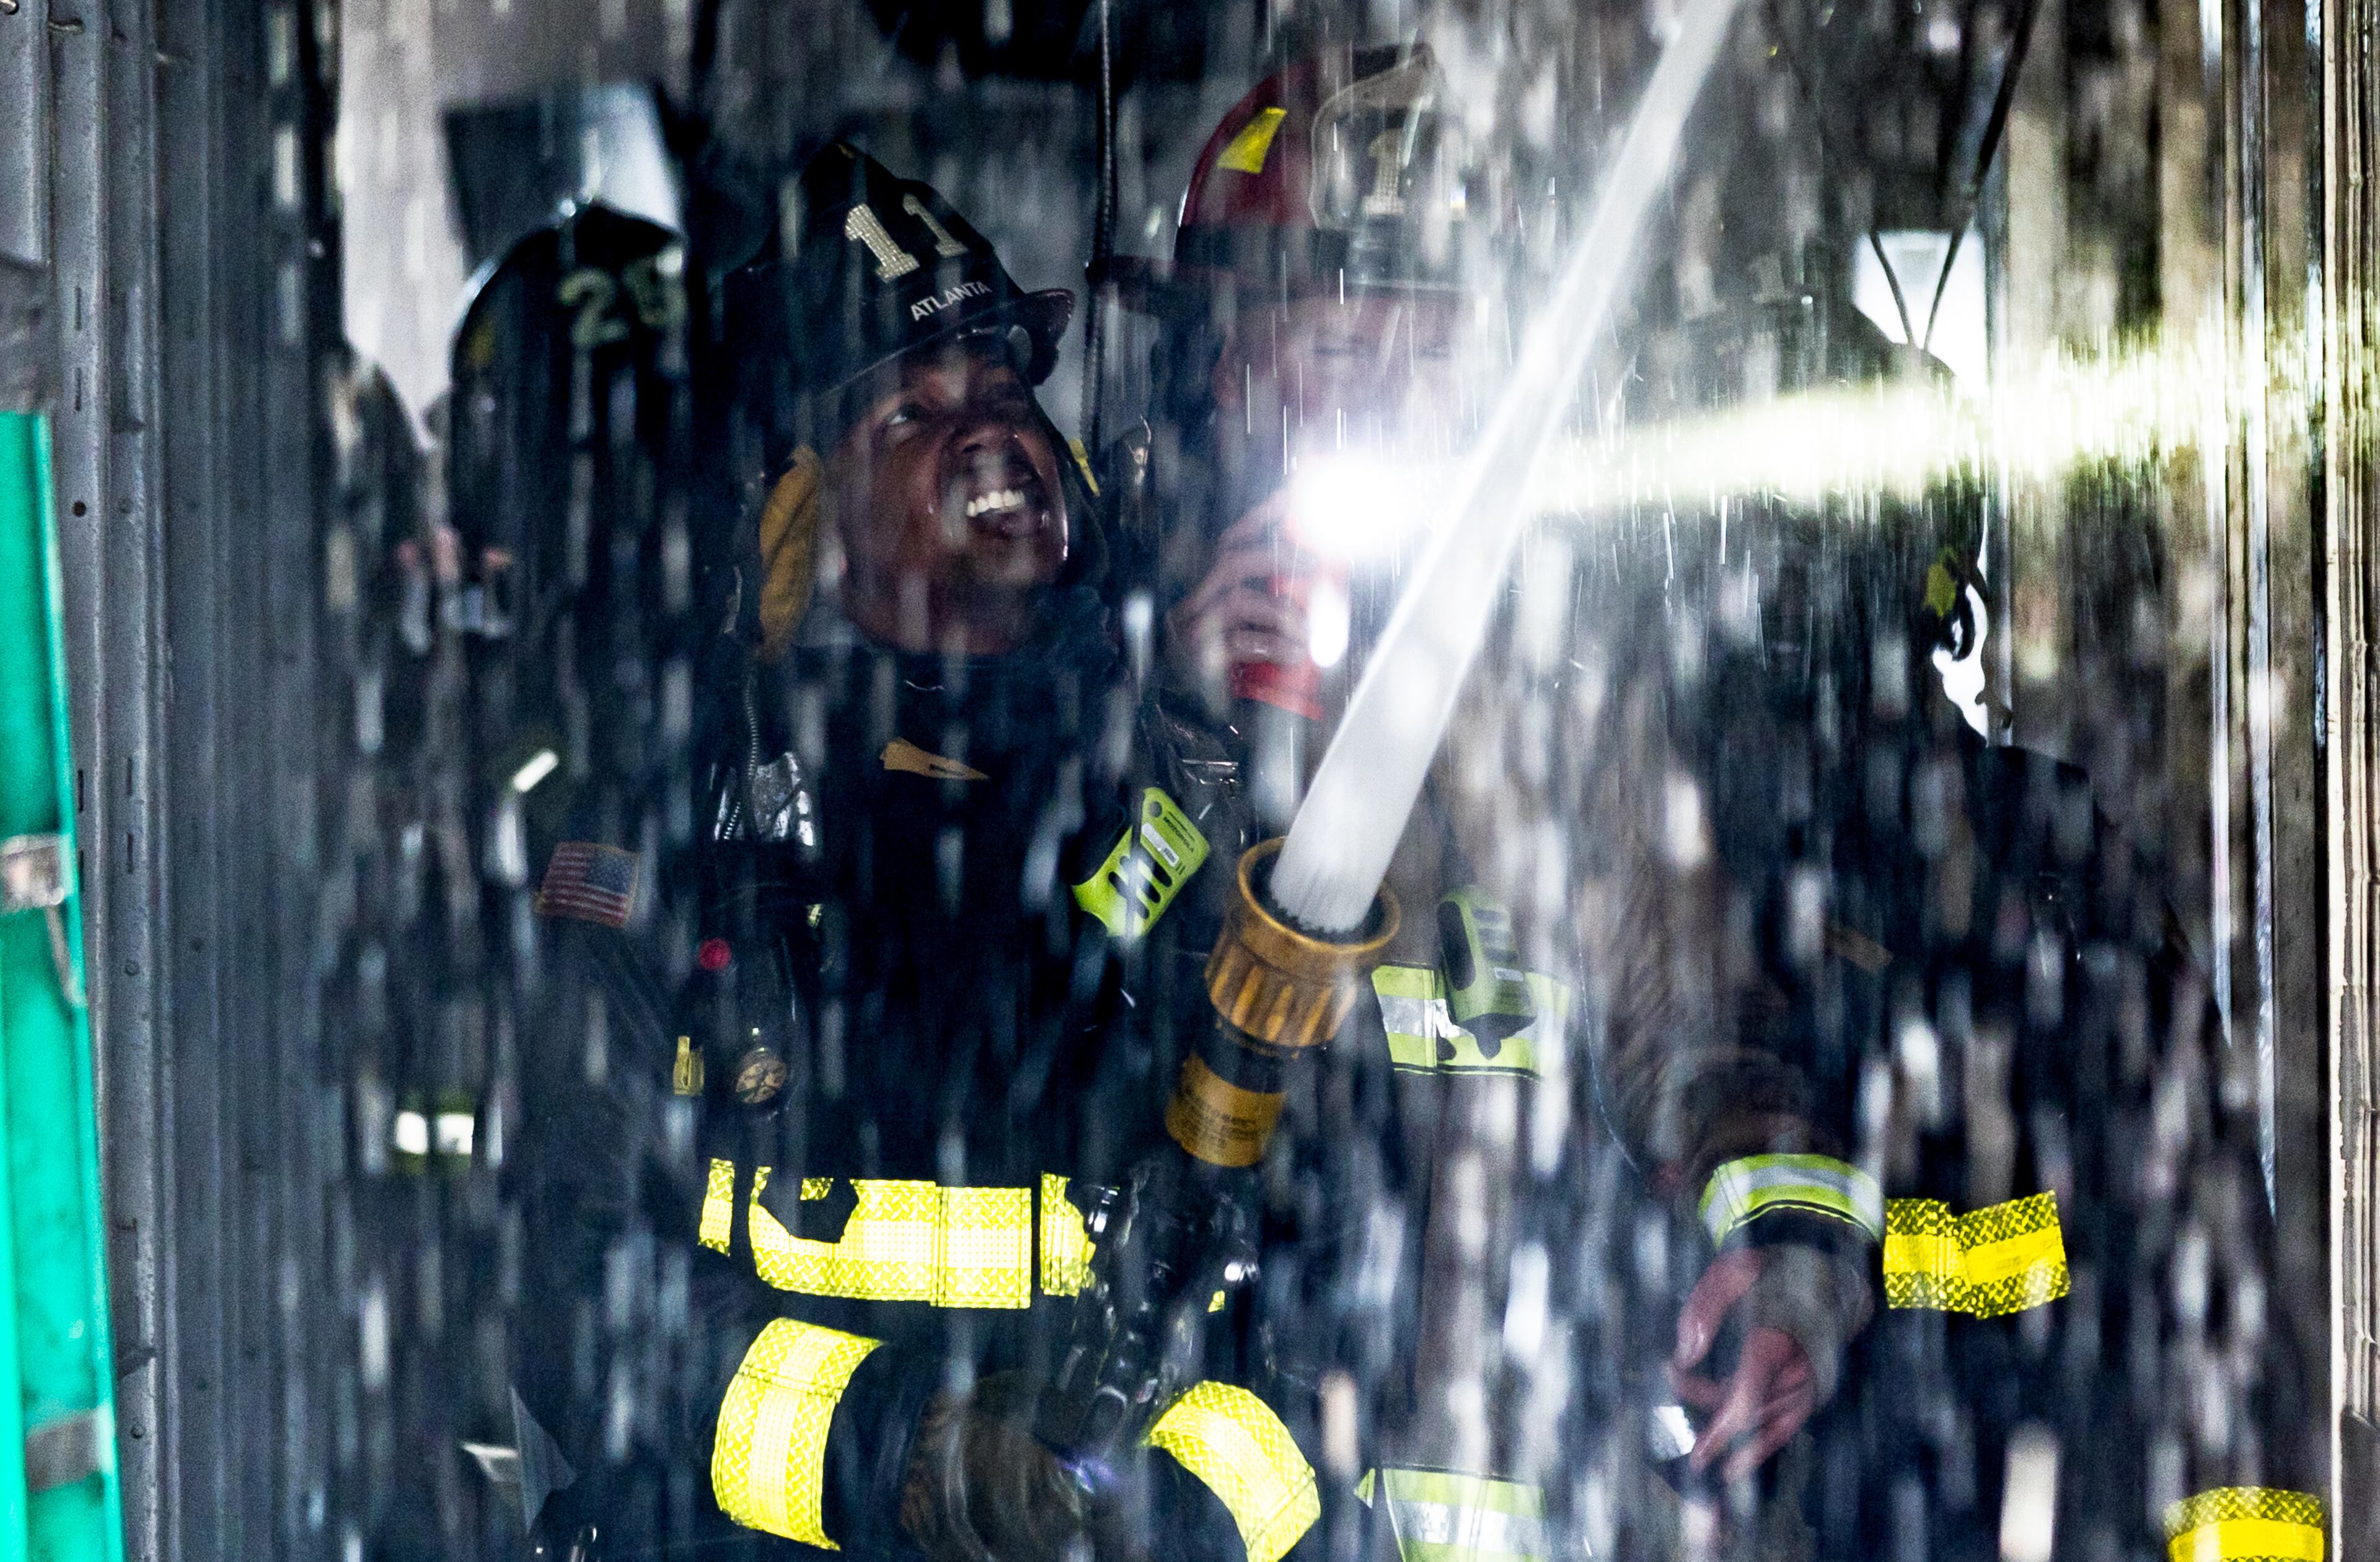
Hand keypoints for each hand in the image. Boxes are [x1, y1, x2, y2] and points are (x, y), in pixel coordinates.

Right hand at [1164, 495, 1306, 706]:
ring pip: (1238, 601)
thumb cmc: (1212, 653)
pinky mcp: (1201, 658)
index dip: (1259, 518)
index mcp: (1207, 585)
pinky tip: (1294, 653)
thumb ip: (1262, 600)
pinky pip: (1239, 643)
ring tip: (1306, 629)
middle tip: (1315, 564)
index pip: (1231, 542)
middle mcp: (1198, 600)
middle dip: (1276, 558)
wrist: (1169, 689)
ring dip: (1281, 611)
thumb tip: (1313, 589)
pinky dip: (1273, 646)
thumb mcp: (1233, 621)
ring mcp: (1196, 628)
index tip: (1289, 497)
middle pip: (1232, 563)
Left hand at [1669, 1249, 1819, 1481]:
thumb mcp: (1736, 1270)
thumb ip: (1706, 1307)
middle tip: (1671, 1380)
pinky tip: (1734, 1468)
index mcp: (1781, 1341)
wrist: (1831, 1274)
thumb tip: (1684, 1354)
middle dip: (1706, 1402)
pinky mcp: (1811, 1394)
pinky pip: (1783, 1429)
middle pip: (1747, 1407)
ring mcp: (1808, 1388)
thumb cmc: (1777, 1271)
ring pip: (1762, 1423)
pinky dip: (1759, 1449)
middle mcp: (1799, 1373)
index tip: (1673, 1377)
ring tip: (1697, 1453)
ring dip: (1725, 1430)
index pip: (1747, 1389)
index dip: (1708, 1400)